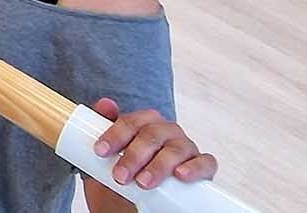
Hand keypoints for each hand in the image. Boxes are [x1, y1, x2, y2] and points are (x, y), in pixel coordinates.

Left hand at [89, 98, 216, 190]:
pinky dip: (194, 167)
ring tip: (143, 182)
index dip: (115, 134)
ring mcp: (186, 149)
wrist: (141, 207)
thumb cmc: (128, 178)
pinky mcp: (204, 167)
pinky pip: (205, 162)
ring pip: (176, 149)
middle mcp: (167, 133)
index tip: (100, 151)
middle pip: (152, 134)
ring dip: (158, 165)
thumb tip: (105, 104)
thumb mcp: (108, 159)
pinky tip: (180, 175)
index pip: (131, 122)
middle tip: (120, 176)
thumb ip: (104, 130)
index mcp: (145, 125)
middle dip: (134, 155)